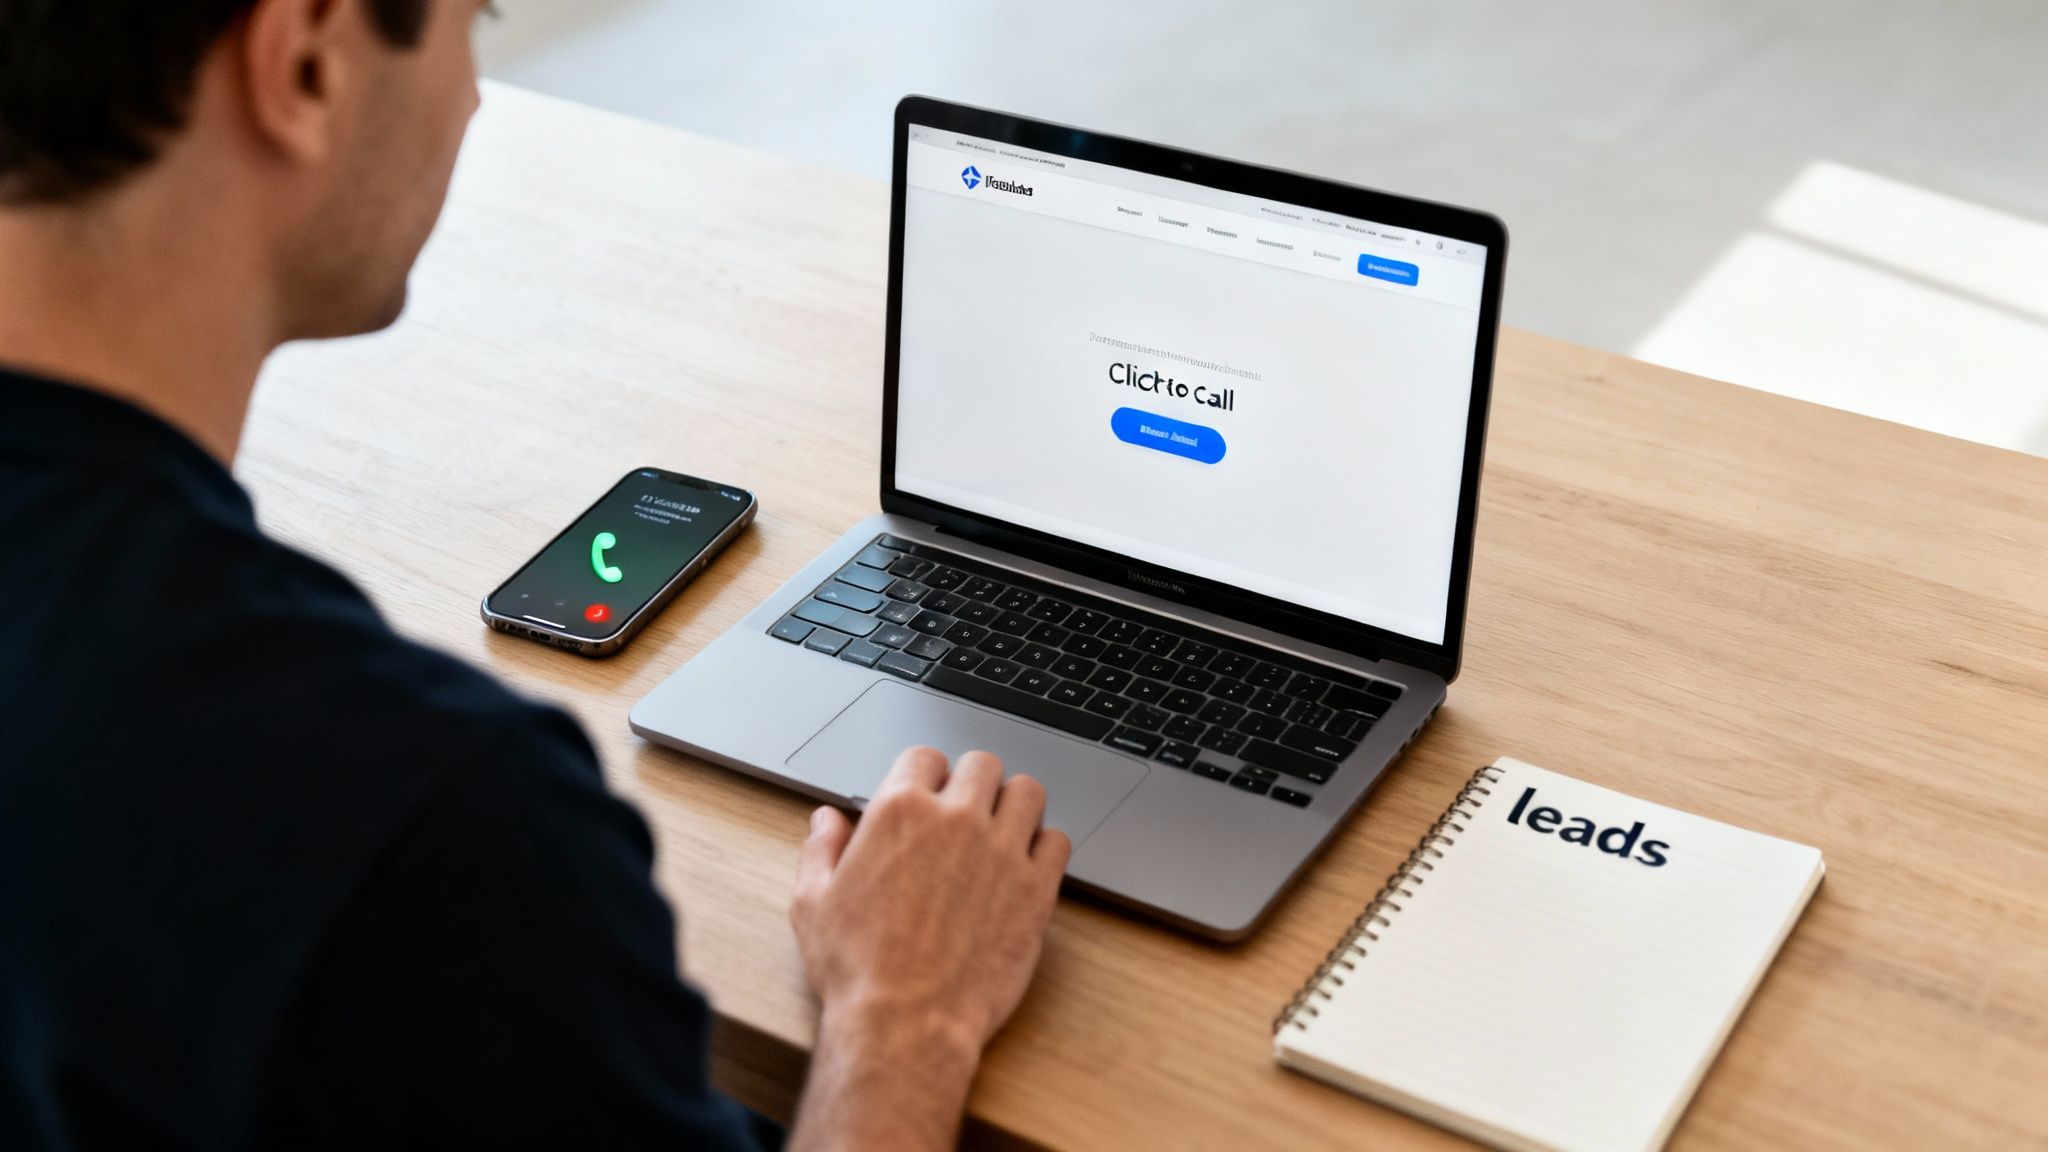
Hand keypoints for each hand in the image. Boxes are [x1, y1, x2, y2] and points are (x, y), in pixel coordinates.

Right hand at [790, 746, 1070, 1053]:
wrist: (906, 1022)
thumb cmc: (857, 969)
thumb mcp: (813, 903)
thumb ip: (821, 849)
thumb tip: (827, 820)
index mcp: (900, 812)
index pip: (925, 757)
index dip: (924, 777)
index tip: (926, 798)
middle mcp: (956, 819)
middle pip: (983, 764)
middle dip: (973, 782)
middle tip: (966, 813)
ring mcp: (1002, 851)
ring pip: (1028, 792)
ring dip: (1014, 805)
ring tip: (1002, 831)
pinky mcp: (1036, 889)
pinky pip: (1058, 841)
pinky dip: (1045, 846)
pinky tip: (1026, 865)